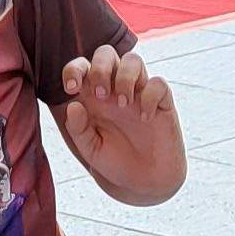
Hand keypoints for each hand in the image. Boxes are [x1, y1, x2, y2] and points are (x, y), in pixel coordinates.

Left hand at [57, 46, 184, 196]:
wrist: (144, 182)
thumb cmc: (115, 162)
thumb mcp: (91, 150)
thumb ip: (79, 129)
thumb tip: (73, 105)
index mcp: (94, 97)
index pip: (82, 67)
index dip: (74, 69)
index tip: (72, 88)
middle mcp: (116, 89)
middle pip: (107, 53)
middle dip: (101, 67)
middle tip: (101, 95)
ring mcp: (139, 93)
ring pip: (133, 59)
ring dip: (125, 77)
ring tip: (122, 104)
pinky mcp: (162, 103)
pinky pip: (158, 84)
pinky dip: (150, 96)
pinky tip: (145, 118)